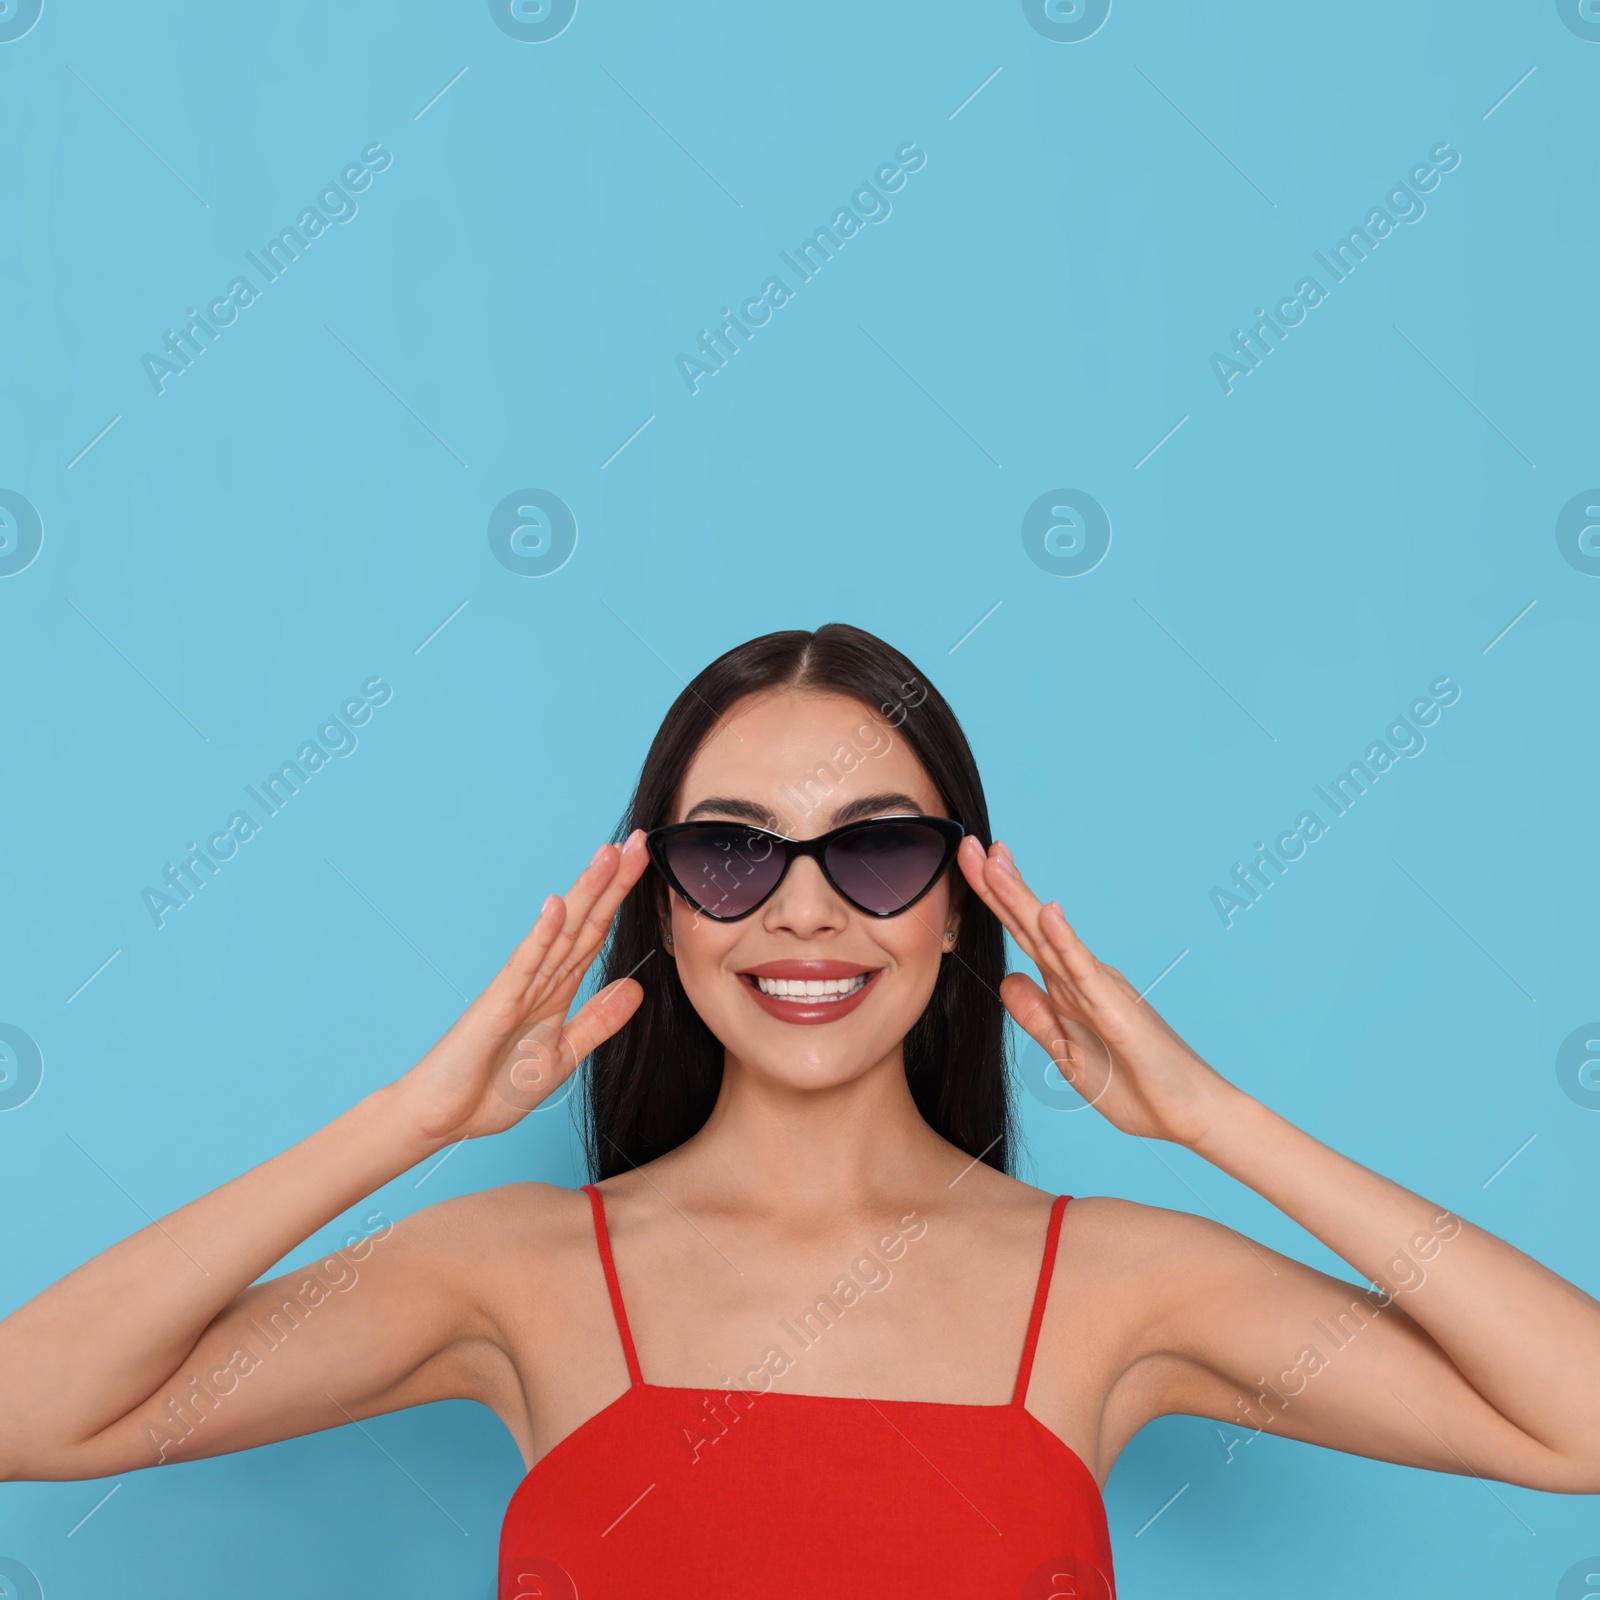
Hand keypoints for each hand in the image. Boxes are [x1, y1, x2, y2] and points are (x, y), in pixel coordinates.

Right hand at [387, 832, 650, 1142]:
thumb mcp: (563, 1055)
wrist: (442, 1117)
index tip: (645, 864)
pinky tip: (557, 906)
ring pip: (559, 932)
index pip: (595, 934)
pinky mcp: (496, 1005)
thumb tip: (636, 988)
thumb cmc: (491, 1088)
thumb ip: (597, 1022)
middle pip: (583, 921)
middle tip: (639, 840)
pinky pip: (524, 966)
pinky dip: (542, 935)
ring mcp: (517, 987)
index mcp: (555, 989)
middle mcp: (538, 979)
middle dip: (612, 881)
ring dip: (584, 893)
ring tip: (608, 854)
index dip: (621, 898)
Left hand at [957, 836, 1239, 1147]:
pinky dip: (1066, 941)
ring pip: (1052, 938)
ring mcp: (1100, 989)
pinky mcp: (1116, 1010)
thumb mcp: (1065, 1054)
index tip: (968, 864)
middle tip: (970, 844)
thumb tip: (1006, 979)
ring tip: (995, 861)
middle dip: (998, 886)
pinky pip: (1085, 972)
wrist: (1188, 1113)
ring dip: (1022, 899)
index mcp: (1069, 989)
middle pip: (1031, 926)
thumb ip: (1036, 1016)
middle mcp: (1082, 978)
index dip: (994, 902)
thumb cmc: (1134, 1086)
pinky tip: (1050, 913)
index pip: (1024, 937)